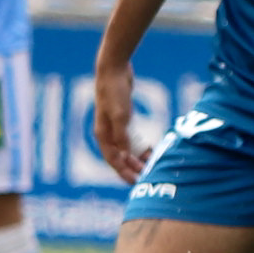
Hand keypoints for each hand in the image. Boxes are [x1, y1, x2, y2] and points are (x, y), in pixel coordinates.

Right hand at [93, 65, 148, 182]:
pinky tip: (150, 149)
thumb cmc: (114, 92)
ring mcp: (114, 125)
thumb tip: (125, 156)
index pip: (112, 160)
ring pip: (126, 148)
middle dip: (132, 168)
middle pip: (119, 156)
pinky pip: (130, 138)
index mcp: (102, 134)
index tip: (136, 182)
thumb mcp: (121, 115)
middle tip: (146, 177)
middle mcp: (106, 132)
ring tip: (151, 165)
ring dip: (137, 157)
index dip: (123, 172)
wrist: (112, 70)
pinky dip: (139, 145)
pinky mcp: (122, 118)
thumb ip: (122, 136)